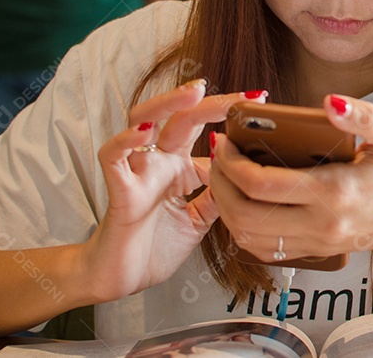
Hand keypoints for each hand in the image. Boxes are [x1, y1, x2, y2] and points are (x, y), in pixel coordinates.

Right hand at [81, 81, 266, 301]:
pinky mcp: (119, 191)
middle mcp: (158, 161)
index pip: (204, 129)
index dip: (230, 117)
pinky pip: (113, 158)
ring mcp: (137, 172)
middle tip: (245, 96)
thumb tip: (248, 172)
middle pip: (181, 117)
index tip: (259, 104)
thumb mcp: (200, 218)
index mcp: (179, 166)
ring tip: (194, 93)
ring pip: (142, 120)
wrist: (121, 279)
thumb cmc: (155, 246)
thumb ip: (219, 193)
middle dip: (212, 102)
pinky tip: (143, 133)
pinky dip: (125, 141)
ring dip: (167, 104)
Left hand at [210, 95, 372, 264]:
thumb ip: (361, 116)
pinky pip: (267, 250)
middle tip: (216, 159)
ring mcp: (319, 242)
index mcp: (335, 191)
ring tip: (225, 179)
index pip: (262, 185)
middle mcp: (322, 223)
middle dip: (219, 187)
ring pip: (250, 239)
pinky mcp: (319, 251)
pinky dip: (246, 230)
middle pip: (245, 217)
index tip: (225, 140)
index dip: (232, 163)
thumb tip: (329, 103)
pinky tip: (246, 204)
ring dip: (227, 211)